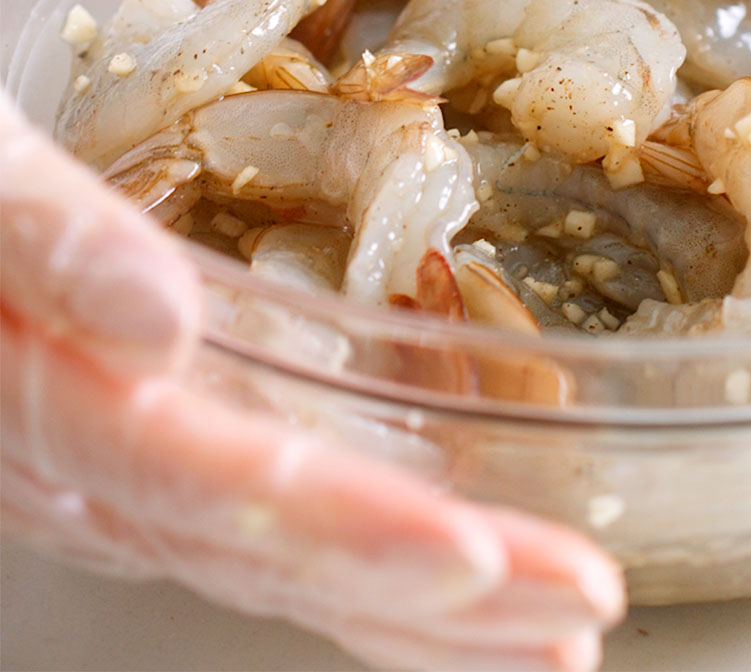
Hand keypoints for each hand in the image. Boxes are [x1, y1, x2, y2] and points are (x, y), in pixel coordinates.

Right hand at [0, 92, 623, 671]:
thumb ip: (37, 238)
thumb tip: (158, 317)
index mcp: (52, 395)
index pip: (214, 483)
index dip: (346, 527)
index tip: (472, 555)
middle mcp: (94, 465)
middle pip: (274, 552)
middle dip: (434, 596)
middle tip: (575, 612)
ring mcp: (127, 471)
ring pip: (280, 566)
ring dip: (423, 609)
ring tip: (551, 633)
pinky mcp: (153, 452)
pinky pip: (263, 532)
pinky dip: (365, 567)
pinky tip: (448, 591)